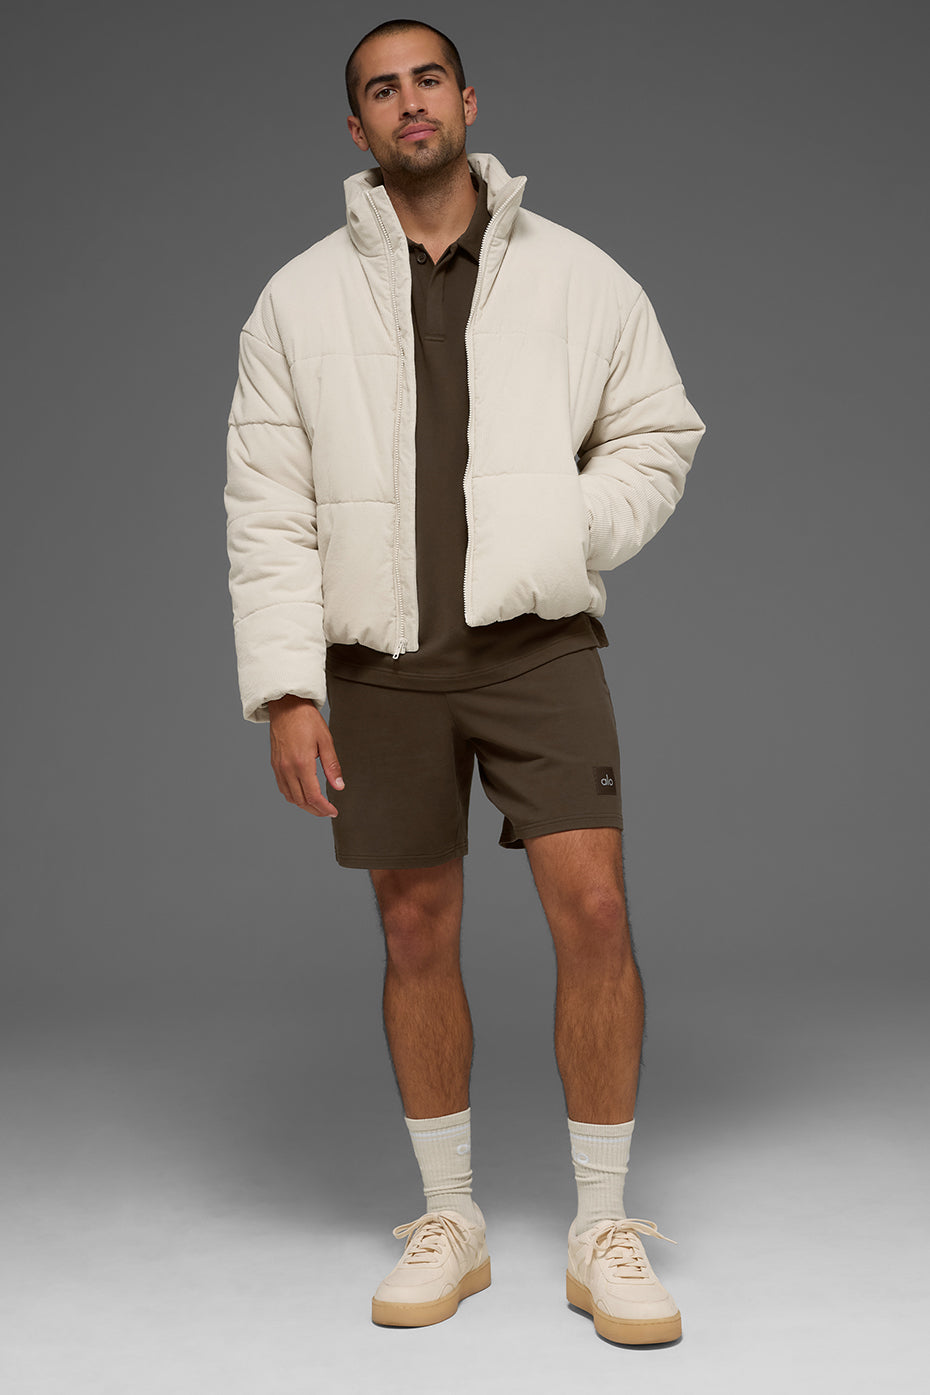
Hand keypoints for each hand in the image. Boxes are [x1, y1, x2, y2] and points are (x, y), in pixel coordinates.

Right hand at [267, 696, 343, 816]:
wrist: (286, 706)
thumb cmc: (307, 719)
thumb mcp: (325, 741)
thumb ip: (332, 766)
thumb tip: (339, 786)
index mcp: (302, 763)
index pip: (313, 796)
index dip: (324, 808)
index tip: (333, 811)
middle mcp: (287, 768)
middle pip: (301, 800)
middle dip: (315, 810)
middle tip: (327, 811)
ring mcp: (279, 767)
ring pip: (290, 797)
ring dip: (304, 805)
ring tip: (317, 805)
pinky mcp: (275, 764)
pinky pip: (282, 788)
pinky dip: (293, 796)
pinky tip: (303, 794)